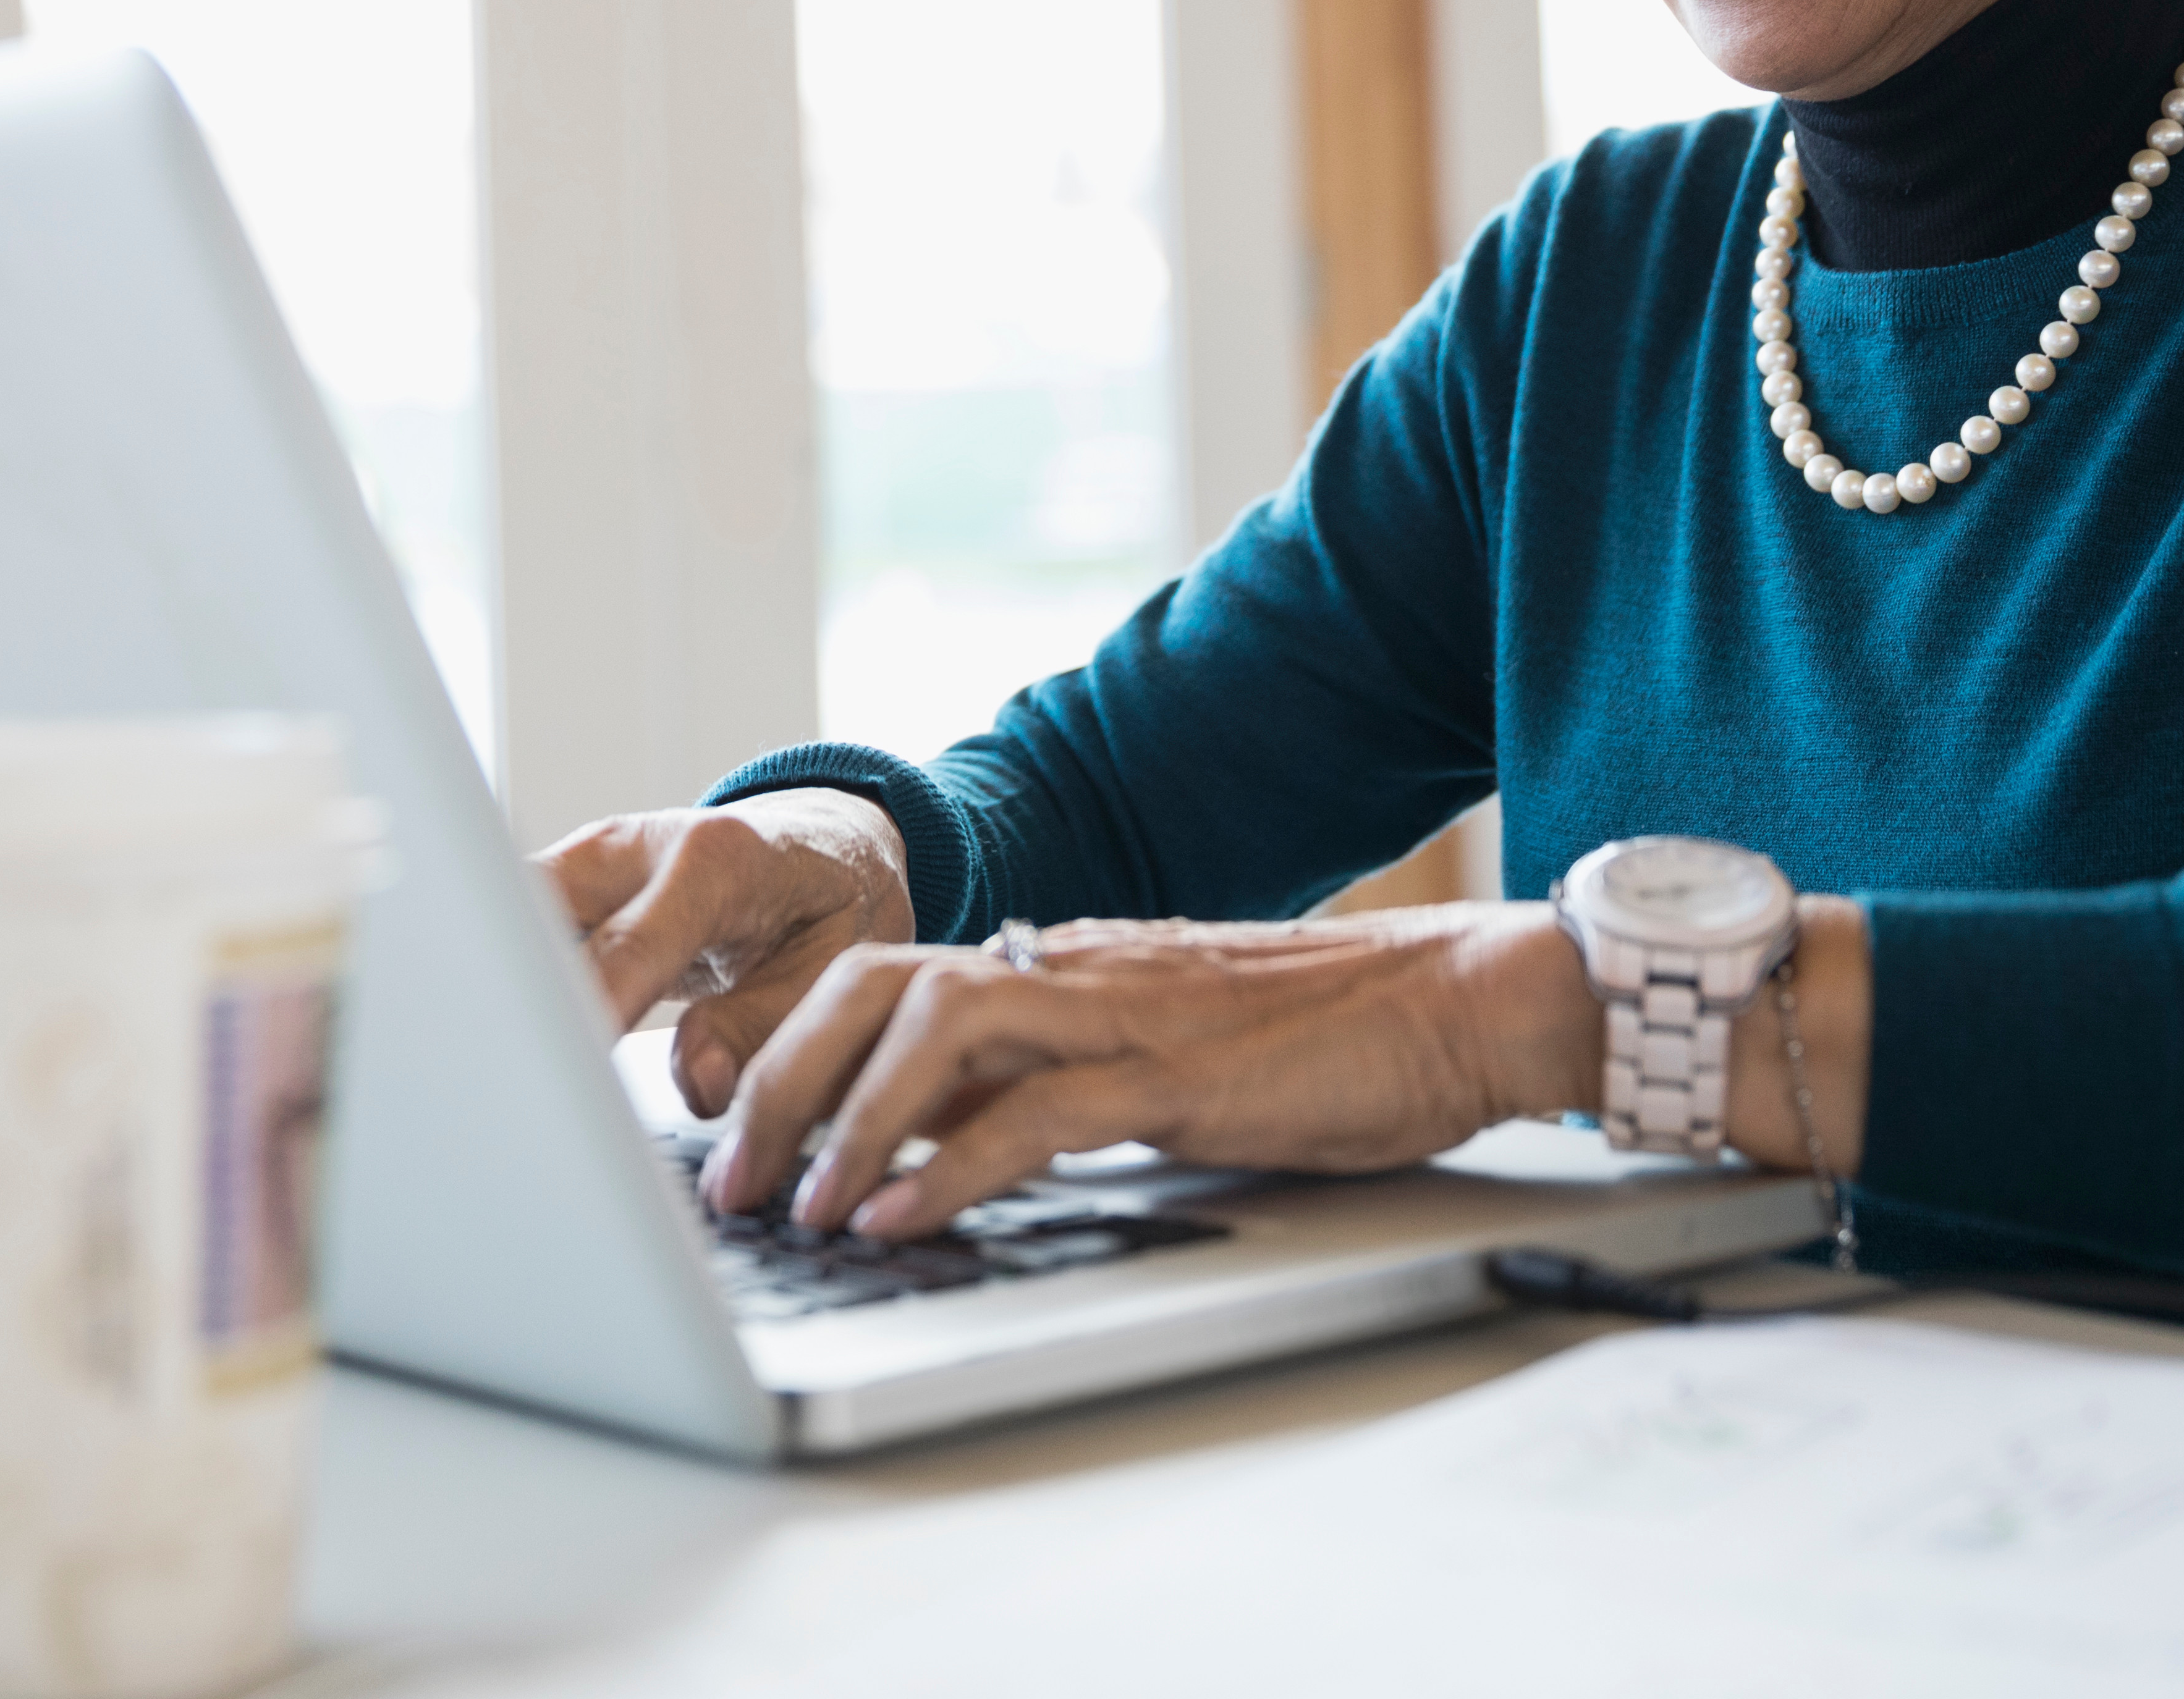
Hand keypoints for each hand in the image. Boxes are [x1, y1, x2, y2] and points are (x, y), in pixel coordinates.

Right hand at [531, 791, 914, 1114]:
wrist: (823, 842)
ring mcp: (592, 859)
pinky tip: (512, 1038)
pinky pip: (519, 928)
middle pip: (538, 920)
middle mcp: (637, 846)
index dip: (585, 1019)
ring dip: (501, 989)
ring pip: (508, 917)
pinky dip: (512, 982)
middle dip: (514, 1001)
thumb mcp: (829, 969)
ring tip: (500, 1068)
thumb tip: (699, 1083)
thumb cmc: (831, 902)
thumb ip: (761, 1027)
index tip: (559, 1079)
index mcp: (714, 861)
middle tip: (507, 1087)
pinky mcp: (568, 881)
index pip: (626, 951)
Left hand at [704, 906, 1601, 1232]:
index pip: (879, 978)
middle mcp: (1066, 971)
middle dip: (777, 1082)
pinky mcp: (1172, 1072)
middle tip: (731, 1184)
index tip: (733, 1133)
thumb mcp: (1147, 1059)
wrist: (1452, 1000)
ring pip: (930, 1030)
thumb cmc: (1316, 1042)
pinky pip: (1033, 1111)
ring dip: (844, 1122)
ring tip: (800, 1209)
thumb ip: (1042, 1085)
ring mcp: (1116, 1012)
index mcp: (1055, 965)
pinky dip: (951, 1165)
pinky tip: (900, 1218)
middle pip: (869, 988)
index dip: (787, 1048)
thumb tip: (931, 1144)